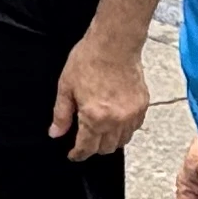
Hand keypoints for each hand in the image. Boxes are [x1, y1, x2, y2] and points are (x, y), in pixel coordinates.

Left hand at [49, 29, 149, 159]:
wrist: (115, 43)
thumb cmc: (89, 59)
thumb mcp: (66, 87)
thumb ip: (61, 114)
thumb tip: (56, 133)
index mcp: (94, 117)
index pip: (87, 148)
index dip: (78, 154)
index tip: (73, 155)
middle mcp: (116, 120)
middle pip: (106, 148)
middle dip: (93, 148)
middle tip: (85, 141)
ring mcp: (131, 114)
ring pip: (122, 141)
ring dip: (110, 141)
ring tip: (100, 132)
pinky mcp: (142, 106)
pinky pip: (134, 128)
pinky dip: (125, 130)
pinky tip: (116, 121)